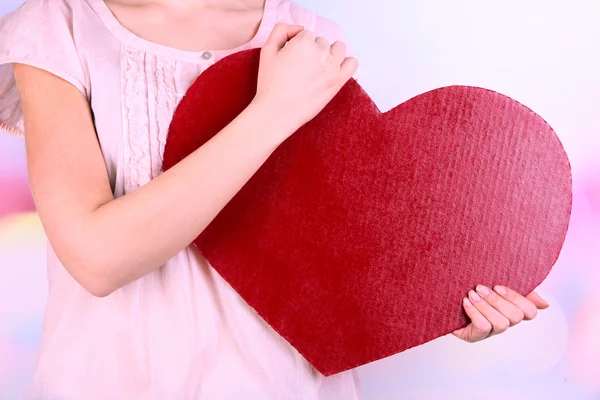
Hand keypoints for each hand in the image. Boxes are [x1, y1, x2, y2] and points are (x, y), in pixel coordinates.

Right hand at [253, 23, 358, 138]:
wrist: (276, 112)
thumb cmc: (270, 83)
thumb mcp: (267, 50)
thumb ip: (281, 30)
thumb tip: (300, 28)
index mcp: (303, 42)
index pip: (306, 34)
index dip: (298, 46)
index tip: (292, 60)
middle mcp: (320, 52)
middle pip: (322, 42)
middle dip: (313, 51)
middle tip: (302, 69)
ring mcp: (331, 67)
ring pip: (339, 48)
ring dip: (330, 54)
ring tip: (318, 68)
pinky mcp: (338, 82)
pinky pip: (352, 63)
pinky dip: (346, 63)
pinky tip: (334, 70)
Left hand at [452, 285, 549, 342]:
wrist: (439, 292)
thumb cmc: (469, 285)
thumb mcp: (494, 282)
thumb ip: (520, 290)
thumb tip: (545, 304)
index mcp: (510, 308)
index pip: (530, 312)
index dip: (518, 299)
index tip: (498, 286)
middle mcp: (502, 321)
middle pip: (515, 317)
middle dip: (498, 300)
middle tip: (480, 287)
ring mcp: (489, 331)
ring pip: (500, 324)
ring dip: (485, 306)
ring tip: (471, 294)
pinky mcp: (473, 336)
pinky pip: (482, 328)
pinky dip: (474, 313)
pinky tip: (465, 303)